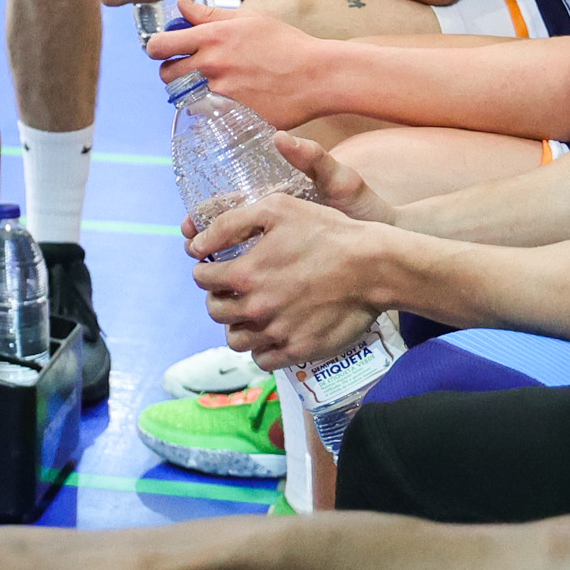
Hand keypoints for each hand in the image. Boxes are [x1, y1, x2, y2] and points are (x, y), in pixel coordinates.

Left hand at [147, 0, 342, 126]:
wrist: (319, 76)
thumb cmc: (287, 44)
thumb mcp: (248, 20)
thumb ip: (209, 14)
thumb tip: (180, 3)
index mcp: (212, 37)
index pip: (159, 46)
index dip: (156, 49)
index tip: (164, 51)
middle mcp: (211, 65)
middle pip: (166, 74)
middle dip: (173, 72)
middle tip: (190, 71)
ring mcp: (221, 93)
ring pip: (183, 97)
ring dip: (190, 92)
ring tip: (211, 87)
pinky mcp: (232, 115)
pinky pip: (205, 116)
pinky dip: (210, 111)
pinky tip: (226, 104)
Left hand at [183, 190, 396, 368]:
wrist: (374, 267)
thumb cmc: (327, 233)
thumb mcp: (276, 209)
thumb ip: (229, 223)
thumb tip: (196, 243)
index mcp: (245, 274)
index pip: (202, 278)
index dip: (205, 269)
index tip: (215, 267)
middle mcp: (255, 308)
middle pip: (215, 311)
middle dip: (219, 297)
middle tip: (234, 289)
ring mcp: (277, 333)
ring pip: (236, 339)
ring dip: (238, 325)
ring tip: (251, 312)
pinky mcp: (299, 350)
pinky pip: (263, 360)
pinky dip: (261, 349)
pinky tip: (271, 332)